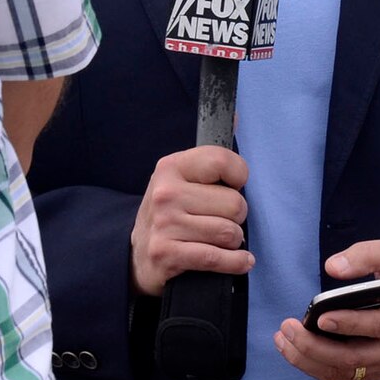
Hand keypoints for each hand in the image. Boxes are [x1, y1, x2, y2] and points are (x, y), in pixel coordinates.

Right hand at [129, 146, 252, 296]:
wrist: (137, 254)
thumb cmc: (170, 212)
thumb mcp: (182, 177)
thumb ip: (212, 153)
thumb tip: (236, 116)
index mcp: (171, 166)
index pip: (222, 161)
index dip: (239, 175)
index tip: (234, 185)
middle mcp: (166, 193)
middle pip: (234, 203)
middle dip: (237, 216)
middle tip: (224, 219)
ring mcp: (164, 224)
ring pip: (229, 232)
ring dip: (234, 241)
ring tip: (224, 240)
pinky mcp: (167, 254)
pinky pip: (217, 258)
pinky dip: (235, 262)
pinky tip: (241, 260)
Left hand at [274, 239, 379, 379]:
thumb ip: (368, 254)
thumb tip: (333, 267)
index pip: (379, 326)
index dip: (349, 324)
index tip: (321, 317)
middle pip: (355, 357)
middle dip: (316, 346)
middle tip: (288, 328)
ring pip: (346, 372)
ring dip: (310, 361)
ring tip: (284, 340)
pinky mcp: (379, 369)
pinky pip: (345, 377)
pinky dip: (318, 369)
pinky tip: (297, 352)